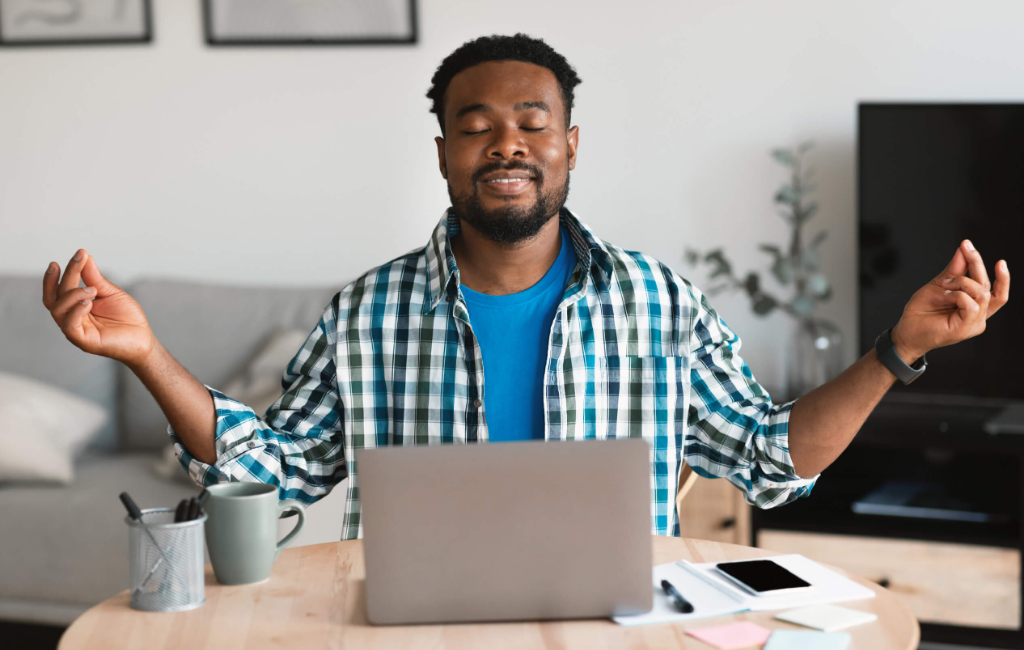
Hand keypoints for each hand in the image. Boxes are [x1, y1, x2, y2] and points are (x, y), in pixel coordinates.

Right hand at [42, 249, 156, 367]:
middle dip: (66, 276)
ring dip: (73, 294)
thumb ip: (94, 278)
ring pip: (58, 310)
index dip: (59, 273)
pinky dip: (76, 311)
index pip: (59, 290)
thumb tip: (85, 256)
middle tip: (79, 260)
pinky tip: (88, 303)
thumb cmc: (127, 318)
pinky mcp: (83, 341)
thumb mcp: (111, 293)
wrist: (143, 338)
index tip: (74, 255)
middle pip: (56, 296)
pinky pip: (69, 326)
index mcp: (75, 307)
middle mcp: (71, 318)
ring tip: (92, 289)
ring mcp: (75, 330)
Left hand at [891, 240, 1009, 362]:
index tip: (1000, 261)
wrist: (906, 331)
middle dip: (977, 264)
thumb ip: (955, 270)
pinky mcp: (965, 329)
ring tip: (944, 286)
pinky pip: (971, 305)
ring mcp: (973, 324)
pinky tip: (945, 295)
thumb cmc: (922, 311)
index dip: (1002, 277)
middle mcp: (978, 316)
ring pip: (982, 294)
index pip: (997, 292)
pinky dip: (958, 295)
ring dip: (962, 282)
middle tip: (966, 248)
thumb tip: (964, 249)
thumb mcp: (940, 285)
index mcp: (975, 307)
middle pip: (988, 287)